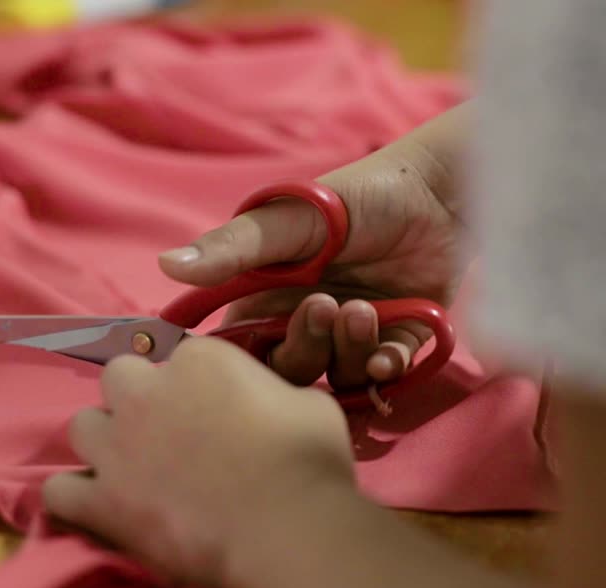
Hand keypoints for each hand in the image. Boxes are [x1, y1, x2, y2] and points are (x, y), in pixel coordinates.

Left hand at [41, 336, 354, 584]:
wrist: (288, 530)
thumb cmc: (309, 463)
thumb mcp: (309, 405)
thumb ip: (274, 394)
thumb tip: (269, 405)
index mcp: (200, 361)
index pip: (180, 356)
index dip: (196, 385)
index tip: (214, 410)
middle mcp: (148, 392)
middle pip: (119, 377)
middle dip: (139, 399)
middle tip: (170, 435)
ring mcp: (118, 447)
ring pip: (82, 426)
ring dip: (105, 443)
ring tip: (135, 471)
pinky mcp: (102, 502)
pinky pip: (59, 492)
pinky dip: (78, 499)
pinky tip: (104, 509)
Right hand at [158, 106, 468, 390]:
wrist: (438, 191)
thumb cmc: (355, 198)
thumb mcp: (287, 220)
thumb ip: (233, 247)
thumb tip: (167, 265)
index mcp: (267, 298)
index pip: (240, 351)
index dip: (241, 364)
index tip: (254, 351)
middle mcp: (307, 323)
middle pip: (289, 372)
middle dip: (304, 351)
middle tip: (324, 308)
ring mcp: (353, 335)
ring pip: (337, 377)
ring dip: (348, 355)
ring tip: (365, 310)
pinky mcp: (400, 340)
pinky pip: (385, 376)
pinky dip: (384, 370)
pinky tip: (388, 352)